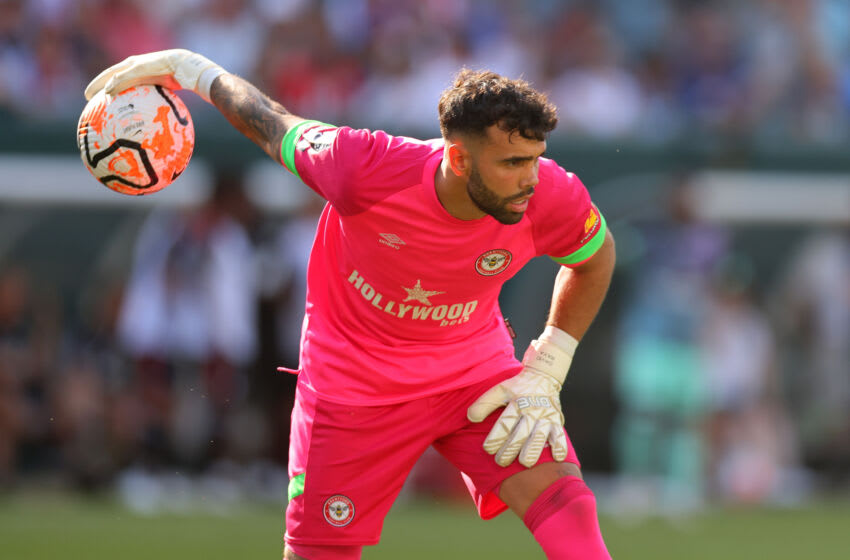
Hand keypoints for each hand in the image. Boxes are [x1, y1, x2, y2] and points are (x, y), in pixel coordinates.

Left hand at [84, 49, 226, 102]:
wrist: (192, 69)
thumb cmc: (187, 81)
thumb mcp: (172, 95)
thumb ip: (164, 105)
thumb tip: (167, 127)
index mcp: (145, 72)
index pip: (123, 78)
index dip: (111, 86)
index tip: (101, 98)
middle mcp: (138, 66)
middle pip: (113, 74)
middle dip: (99, 84)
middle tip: (87, 96)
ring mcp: (139, 64)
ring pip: (114, 73)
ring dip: (100, 83)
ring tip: (89, 95)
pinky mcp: (141, 66)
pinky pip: (125, 76)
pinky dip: (115, 83)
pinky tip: (107, 93)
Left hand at [467, 327, 577, 467]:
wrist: (543, 376)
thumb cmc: (517, 387)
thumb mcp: (499, 390)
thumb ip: (484, 404)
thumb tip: (470, 418)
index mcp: (516, 402)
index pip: (505, 422)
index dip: (496, 436)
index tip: (487, 449)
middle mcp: (531, 409)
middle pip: (521, 432)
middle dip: (511, 448)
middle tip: (501, 461)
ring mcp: (545, 416)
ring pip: (539, 435)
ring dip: (533, 450)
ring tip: (525, 463)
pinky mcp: (556, 421)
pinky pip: (559, 435)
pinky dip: (559, 446)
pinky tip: (557, 457)